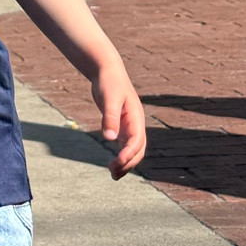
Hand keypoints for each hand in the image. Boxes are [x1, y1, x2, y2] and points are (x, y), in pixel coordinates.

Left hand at [93, 57, 146, 178]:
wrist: (107, 71)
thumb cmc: (109, 82)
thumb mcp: (108, 99)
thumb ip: (109, 117)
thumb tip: (109, 138)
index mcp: (136, 117)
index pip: (136, 141)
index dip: (129, 153)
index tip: (118, 162)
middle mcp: (136, 124)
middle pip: (138, 150)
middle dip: (128, 163)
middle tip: (113, 173)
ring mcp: (130, 126)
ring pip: (132, 150)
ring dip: (125, 163)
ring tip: (113, 174)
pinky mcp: (122, 127)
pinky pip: (125, 146)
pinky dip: (121, 157)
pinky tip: (112, 165)